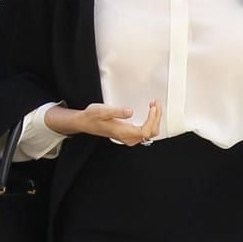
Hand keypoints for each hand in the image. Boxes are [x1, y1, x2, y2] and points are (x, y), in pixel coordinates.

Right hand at [46, 100, 161, 144]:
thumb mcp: (102, 111)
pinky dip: (151, 121)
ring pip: (150, 133)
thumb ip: (116, 111)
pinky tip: (150, 112)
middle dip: (157, 117)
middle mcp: (129, 138)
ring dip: (155, 119)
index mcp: (123, 132)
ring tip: (154, 106)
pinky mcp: (131, 135)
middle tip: (156, 103)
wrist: (86, 123)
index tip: (153, 107)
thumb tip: (130, 112)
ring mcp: (130, 138)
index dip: (152, 120)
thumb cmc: (92, 117)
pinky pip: (146, 131)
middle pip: (151, 132)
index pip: (145, 131)